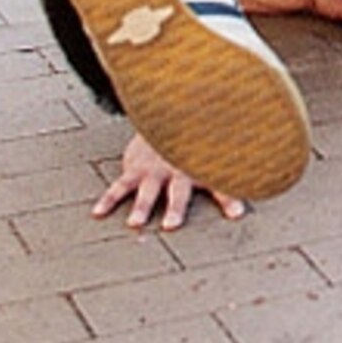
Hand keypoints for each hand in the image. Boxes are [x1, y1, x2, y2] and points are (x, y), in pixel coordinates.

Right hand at [93, 133, 245, 230]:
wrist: (166, 117)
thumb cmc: (193, 147)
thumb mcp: (211, 162)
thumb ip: (225, 188)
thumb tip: (242, 213)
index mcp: (200, 170)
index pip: (219, 184)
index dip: (228, 198)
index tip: (237, 213)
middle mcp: (177, 171)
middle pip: (178, 191)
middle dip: (177, 207)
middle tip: (172, 225)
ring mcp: (154, 171)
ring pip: (147, 189)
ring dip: (142, 205)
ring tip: (135, 223)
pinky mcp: (134, 170)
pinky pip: (119, 186)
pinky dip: (108, 199)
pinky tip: (98, 213)